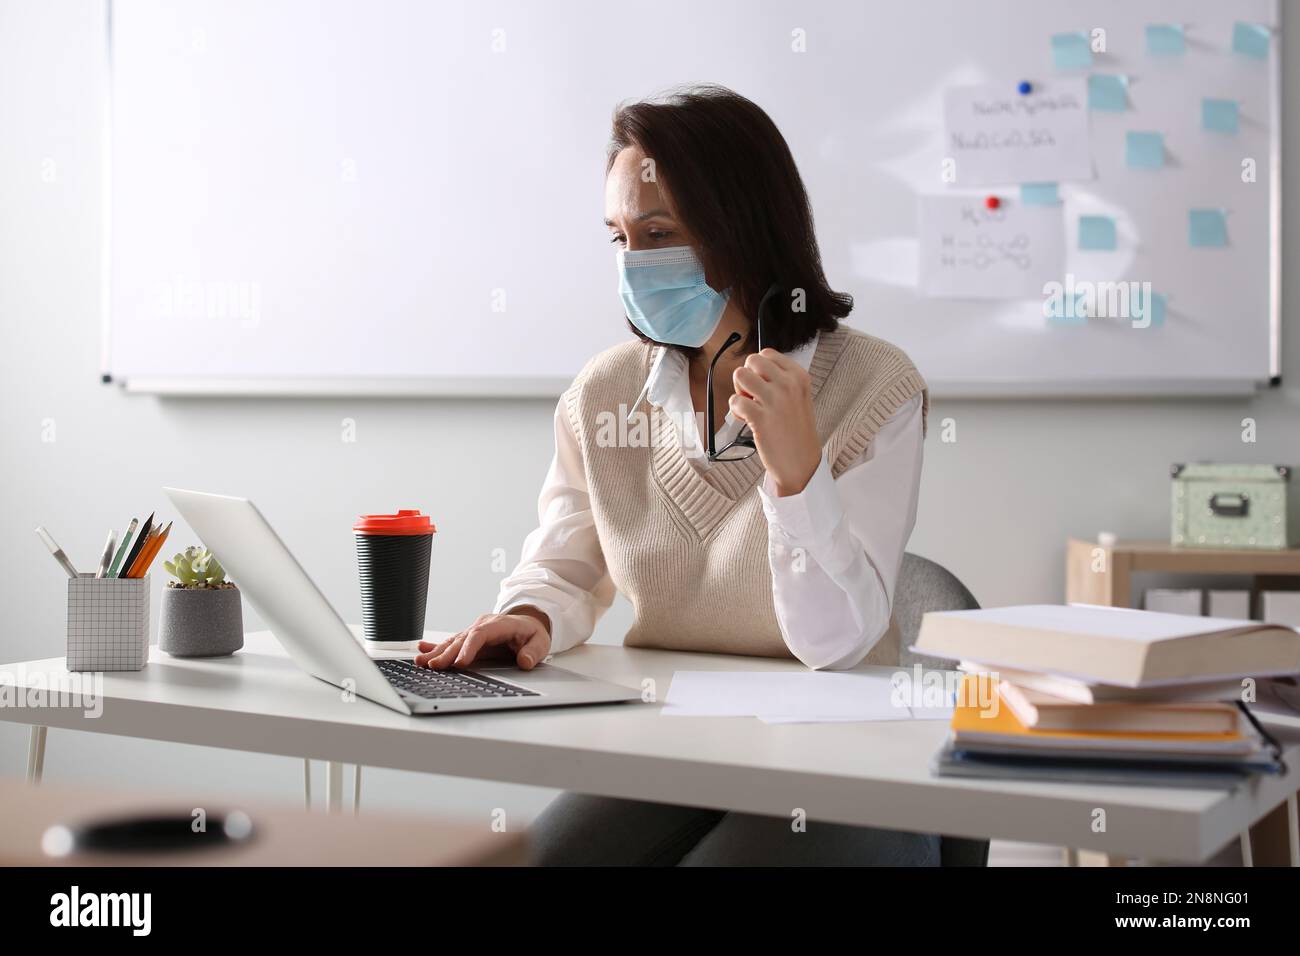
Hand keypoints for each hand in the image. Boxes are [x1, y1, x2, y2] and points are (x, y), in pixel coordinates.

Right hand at [414, 610, 551, 670]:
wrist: (528, 624)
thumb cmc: (532, 634)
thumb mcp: (540, 642)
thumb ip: (533, 651)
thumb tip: (524, 661)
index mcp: (499, 624)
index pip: (480, 634)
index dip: (469, 648)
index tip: (461, 663)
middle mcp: (482, 626)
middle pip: (462, 639)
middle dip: (447, 653)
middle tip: (434, 666)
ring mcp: (474, 632)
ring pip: (453, 641)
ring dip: (437, 652)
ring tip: (421, 662)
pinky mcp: (469, 640)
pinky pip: (451, 643)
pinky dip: (436, 647)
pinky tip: (421, 650)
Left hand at [730, 348, 821, 495]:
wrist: (801, 463)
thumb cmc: (796, 430)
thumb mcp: (798, 397)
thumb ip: (780, 379)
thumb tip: (753, 368)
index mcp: (798, 377)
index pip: (767, 353)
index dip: (758, 369)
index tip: (763, 385)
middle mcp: (788, 385)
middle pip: (751, 360)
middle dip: (746, 377)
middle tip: (753, 396)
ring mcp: (775, 401)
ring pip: (740, 375)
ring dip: (739, 392)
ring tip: (750, 407)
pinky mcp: (760, 418)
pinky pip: (735, 401)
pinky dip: (735, 411)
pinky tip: (747, 420)